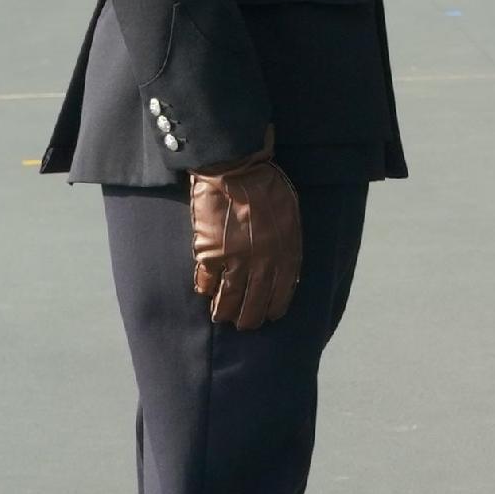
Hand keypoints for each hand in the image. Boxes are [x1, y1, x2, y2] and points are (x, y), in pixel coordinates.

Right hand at [188, 151, 304, 330]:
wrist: (237, 169)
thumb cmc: (267, 186)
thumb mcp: (290, 214)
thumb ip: (288, 242)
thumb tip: (287, 268)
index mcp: (286, 251)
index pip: (283, 289)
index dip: (276, 305)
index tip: (271, 315)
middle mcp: (264, 261)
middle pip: (256, 300)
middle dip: (250, 317)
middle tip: (244, 325)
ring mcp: (236, 259)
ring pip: (230, 296)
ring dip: (225, 311)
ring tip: (221, 318)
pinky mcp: (211, 253)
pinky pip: (206, 280)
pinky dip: (205, 289)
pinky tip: (205, 292)